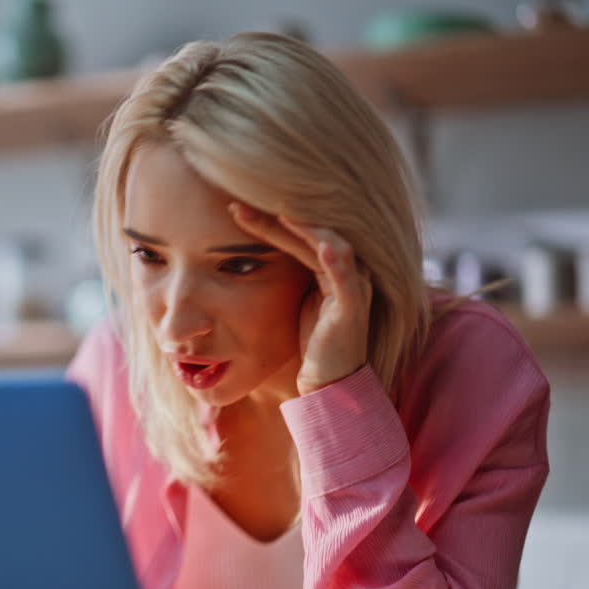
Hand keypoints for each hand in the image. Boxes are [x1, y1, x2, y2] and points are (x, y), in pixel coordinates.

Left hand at [228, 202, 372, 397]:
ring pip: (330, 245)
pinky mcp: (352, 309)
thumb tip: (250, 254)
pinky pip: (347, 279)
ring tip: (277, 213)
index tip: (234, 208)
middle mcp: (348, 270)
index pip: (299, 232)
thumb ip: (287, 272)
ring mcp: (354, 287)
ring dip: (303, 228)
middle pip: (312, 232)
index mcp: (332, 266)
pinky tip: (322, 245)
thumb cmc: (312, 342)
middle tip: (238, 205)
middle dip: (275, 217)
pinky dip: (336, 260)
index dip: (268, 219)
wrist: (329, 382)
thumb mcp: (295, 299)